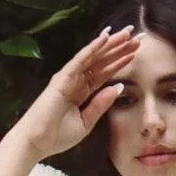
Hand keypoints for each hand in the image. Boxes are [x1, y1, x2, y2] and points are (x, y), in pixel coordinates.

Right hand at [15, 27, 139, 160]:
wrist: (37, 142)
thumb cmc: (57, 135)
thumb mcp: (86, 121)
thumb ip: (101, 104)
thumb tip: (118, 87)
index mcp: (82, 91)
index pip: (105, 72)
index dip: (120, 61)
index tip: (136, 52)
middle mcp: (76, 80)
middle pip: (102, 61)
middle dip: (119, 48)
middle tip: (138, 37)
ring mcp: (69, 77)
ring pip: (94, 57)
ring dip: (111, 44)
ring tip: (127, 33)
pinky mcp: (62, 77)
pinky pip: (80, 59)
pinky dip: (93, 48)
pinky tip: (105, 38)